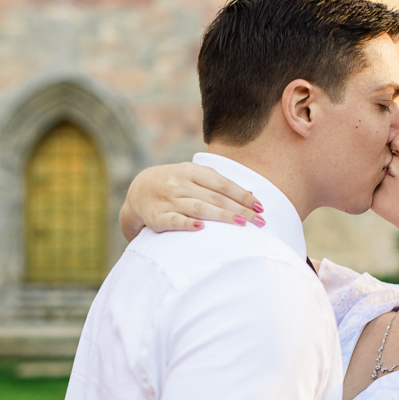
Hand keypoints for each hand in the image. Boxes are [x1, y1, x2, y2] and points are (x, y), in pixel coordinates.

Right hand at [120, 163, 264, 240]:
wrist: (138, 190)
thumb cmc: (175, 184)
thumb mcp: (192, 176)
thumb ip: (217, 183)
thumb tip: (250, 194)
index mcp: (190, 171)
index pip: (222, 183)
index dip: (242, 195)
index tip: (260, 207)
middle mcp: (179, 184)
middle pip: (214, 197)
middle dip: (239, 209)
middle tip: (258, 221)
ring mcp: (168, 200)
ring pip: (198, 208)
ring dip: (222, 216)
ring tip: (241, 223)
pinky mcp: (157, 217)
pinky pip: (174, 221)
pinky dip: (188, 224)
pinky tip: (202, 228)